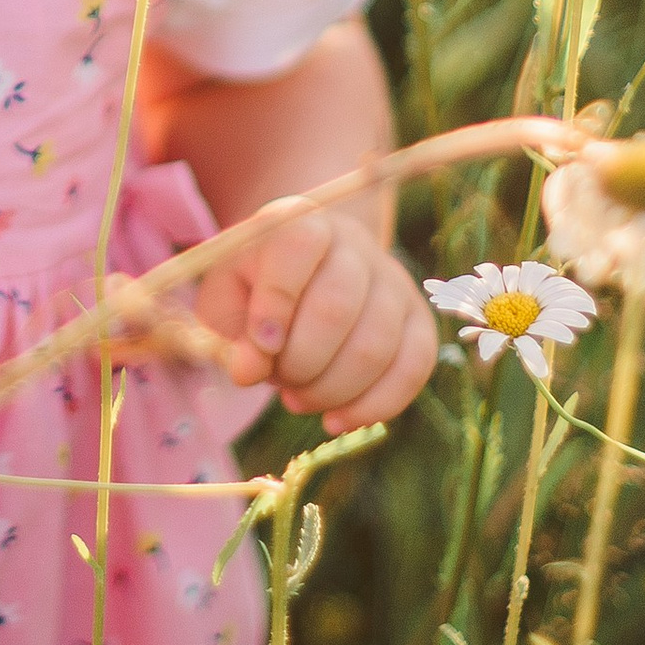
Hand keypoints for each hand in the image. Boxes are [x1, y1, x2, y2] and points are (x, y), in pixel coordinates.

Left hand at [192, 211, 437, 431]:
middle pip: (338, 307)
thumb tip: (249, 372)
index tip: (260, 347)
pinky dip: (375, 406)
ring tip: (298, 399)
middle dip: (301, 361)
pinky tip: (337, 420)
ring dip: (332, 390)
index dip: (275, 304)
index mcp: (301, 224)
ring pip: (376, 345)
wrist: (308, 271)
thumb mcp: (226, 300)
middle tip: (280, 382)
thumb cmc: (257, 289)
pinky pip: (414, 367)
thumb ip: (229, 332)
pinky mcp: (418, 319)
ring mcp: (394, 281)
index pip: (297, 249)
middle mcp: (355, 245)